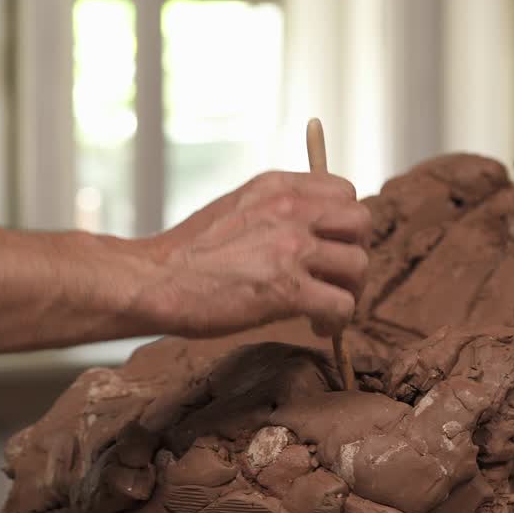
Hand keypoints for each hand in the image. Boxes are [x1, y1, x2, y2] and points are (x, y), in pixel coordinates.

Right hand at [137, 170, 370, 337]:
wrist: (153, 281)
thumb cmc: (189, 254)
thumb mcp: (237, 207)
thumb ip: (278, 209)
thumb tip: (317, 228)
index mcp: (277, 187)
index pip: (344, 191)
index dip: (345, 223)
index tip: (332, 245)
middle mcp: (289, 210)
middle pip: (361, 223)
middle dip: (355, 253)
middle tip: (336, 279)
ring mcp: (290, 248)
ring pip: (358, 266)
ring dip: (349, 292)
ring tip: (323, 309)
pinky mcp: (287, 290)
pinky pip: (342, 304)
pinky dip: (338, 321)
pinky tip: (316, 325)